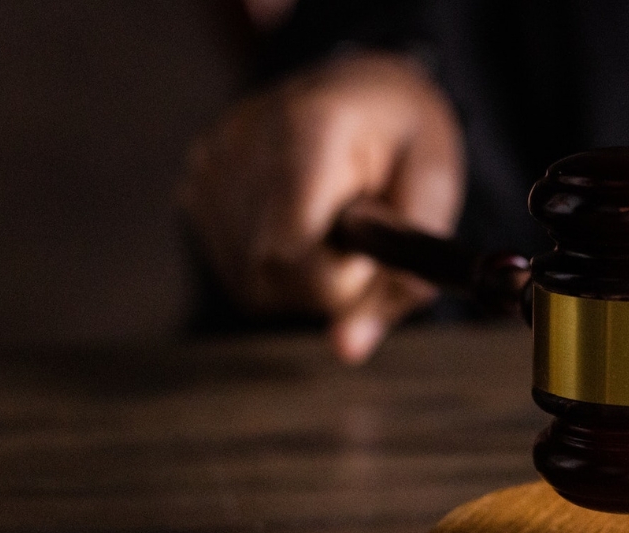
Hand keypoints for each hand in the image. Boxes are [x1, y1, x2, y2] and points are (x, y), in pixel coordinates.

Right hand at [181, 52, 465, 363]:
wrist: (362, 86)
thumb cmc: (405, 139)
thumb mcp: (434, 193)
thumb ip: (402, 275)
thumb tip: (346, 350)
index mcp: (310, 128)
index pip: (291, 250)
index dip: (338, 279)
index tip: (370, 252)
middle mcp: (244, 141)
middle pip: (269, 274)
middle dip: (327, 282)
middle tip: (360, 239)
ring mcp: (210, 163)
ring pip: (251, 283)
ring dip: (302, 279)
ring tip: (332, 224)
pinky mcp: (195, 185)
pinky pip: (236, 270)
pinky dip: (276, 268)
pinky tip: (301, 225)